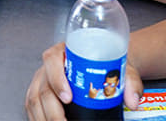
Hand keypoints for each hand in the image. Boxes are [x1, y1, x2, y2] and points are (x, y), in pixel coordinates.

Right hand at [24, 43, 143, 120]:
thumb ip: (130, 83)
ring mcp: (42, 79)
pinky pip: (33, 105)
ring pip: (34, 99)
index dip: (57, 79)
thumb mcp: (121, 68)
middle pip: (43, 87)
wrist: (103, 64)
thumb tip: (133, 101)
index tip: (68, 97)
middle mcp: (49, 65)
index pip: (52, 60)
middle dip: (52, 111)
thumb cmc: (107, 63)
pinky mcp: (39, 92)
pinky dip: (38, 118)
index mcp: (64, 51)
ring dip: (44, 117)